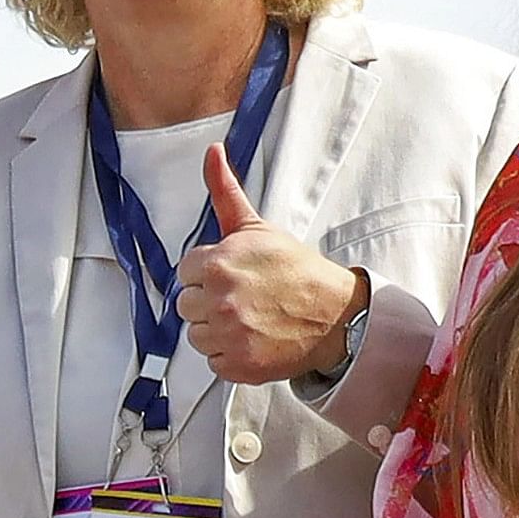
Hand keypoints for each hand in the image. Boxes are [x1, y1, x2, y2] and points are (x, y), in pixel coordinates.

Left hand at [175, 144, 364, 387]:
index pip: (185, 273)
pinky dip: (229, 354)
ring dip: (216, 330)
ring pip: (196, 335)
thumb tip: (212, 152)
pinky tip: (252, 338)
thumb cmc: (294, 269)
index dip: (207, 273)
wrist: (333, 314)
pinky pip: (213, 361)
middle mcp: (219, 301)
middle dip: (208, 301)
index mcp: (217, 264)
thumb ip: (225, 192)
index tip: (232, 275)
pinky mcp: (237, 365)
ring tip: (248, 317)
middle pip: (185, 306)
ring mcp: (228, 336)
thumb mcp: (256, 228)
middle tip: (242, 296)